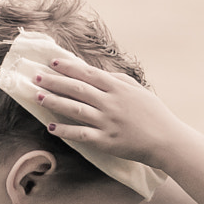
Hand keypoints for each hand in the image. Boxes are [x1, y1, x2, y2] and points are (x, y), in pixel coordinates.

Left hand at [30, 56, 182, 167]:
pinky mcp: (106, 141)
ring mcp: (108, 122)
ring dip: (55, 102)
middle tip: (36, 76)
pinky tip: (51, 127)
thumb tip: (96, 72)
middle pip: (77, 89)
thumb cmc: (153, 114)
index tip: (53, 62)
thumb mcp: (138, 90)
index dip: (69, 67)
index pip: (88, 73)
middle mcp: (111, 103)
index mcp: (118, 88)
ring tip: (38, 96)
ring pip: (76, 109)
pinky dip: (65, 130)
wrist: (167, 140)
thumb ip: (117, 80)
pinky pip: (82, 134)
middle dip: (55, 81)